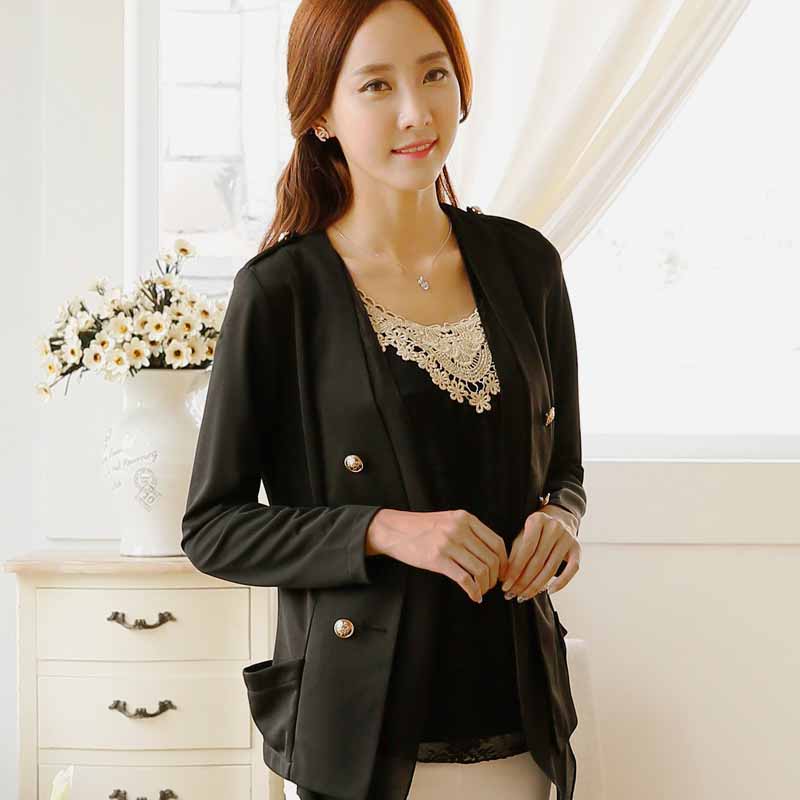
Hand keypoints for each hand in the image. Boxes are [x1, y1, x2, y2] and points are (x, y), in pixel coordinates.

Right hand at [366, 508, 507, 603]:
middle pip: (491, 558)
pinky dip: (473, 591)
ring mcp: (448, 544)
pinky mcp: (437, 559)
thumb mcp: (449, 520)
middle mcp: (459, 529)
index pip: (497, 542)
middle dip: (495, 576)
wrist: (395, 530)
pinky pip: (464, 579)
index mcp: (465, 518)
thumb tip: (493, 554)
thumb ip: (470, 531)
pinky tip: (474, 596)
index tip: (503, 572)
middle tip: (492, 585)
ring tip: (481, 590)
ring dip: (485, 585)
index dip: (504, 561)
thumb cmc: (423, 528)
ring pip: (481, 570)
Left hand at [500, 505, 580, 599]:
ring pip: (551, 568)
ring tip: (524, 596)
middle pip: (538, 561)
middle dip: (523, 582)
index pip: (525, 550)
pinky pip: (572, 569)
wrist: (560, 518)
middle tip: (512, 594)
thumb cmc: (536, 530)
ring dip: (536, 586)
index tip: (505, 586)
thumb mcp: (522, 535)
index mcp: (537, 520)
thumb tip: (506, 578)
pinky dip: (561, 583)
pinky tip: (548, 592)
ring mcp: (568, 537)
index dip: (514, 571)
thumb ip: (515, 554)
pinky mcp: (578, 548)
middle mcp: (554, 527)